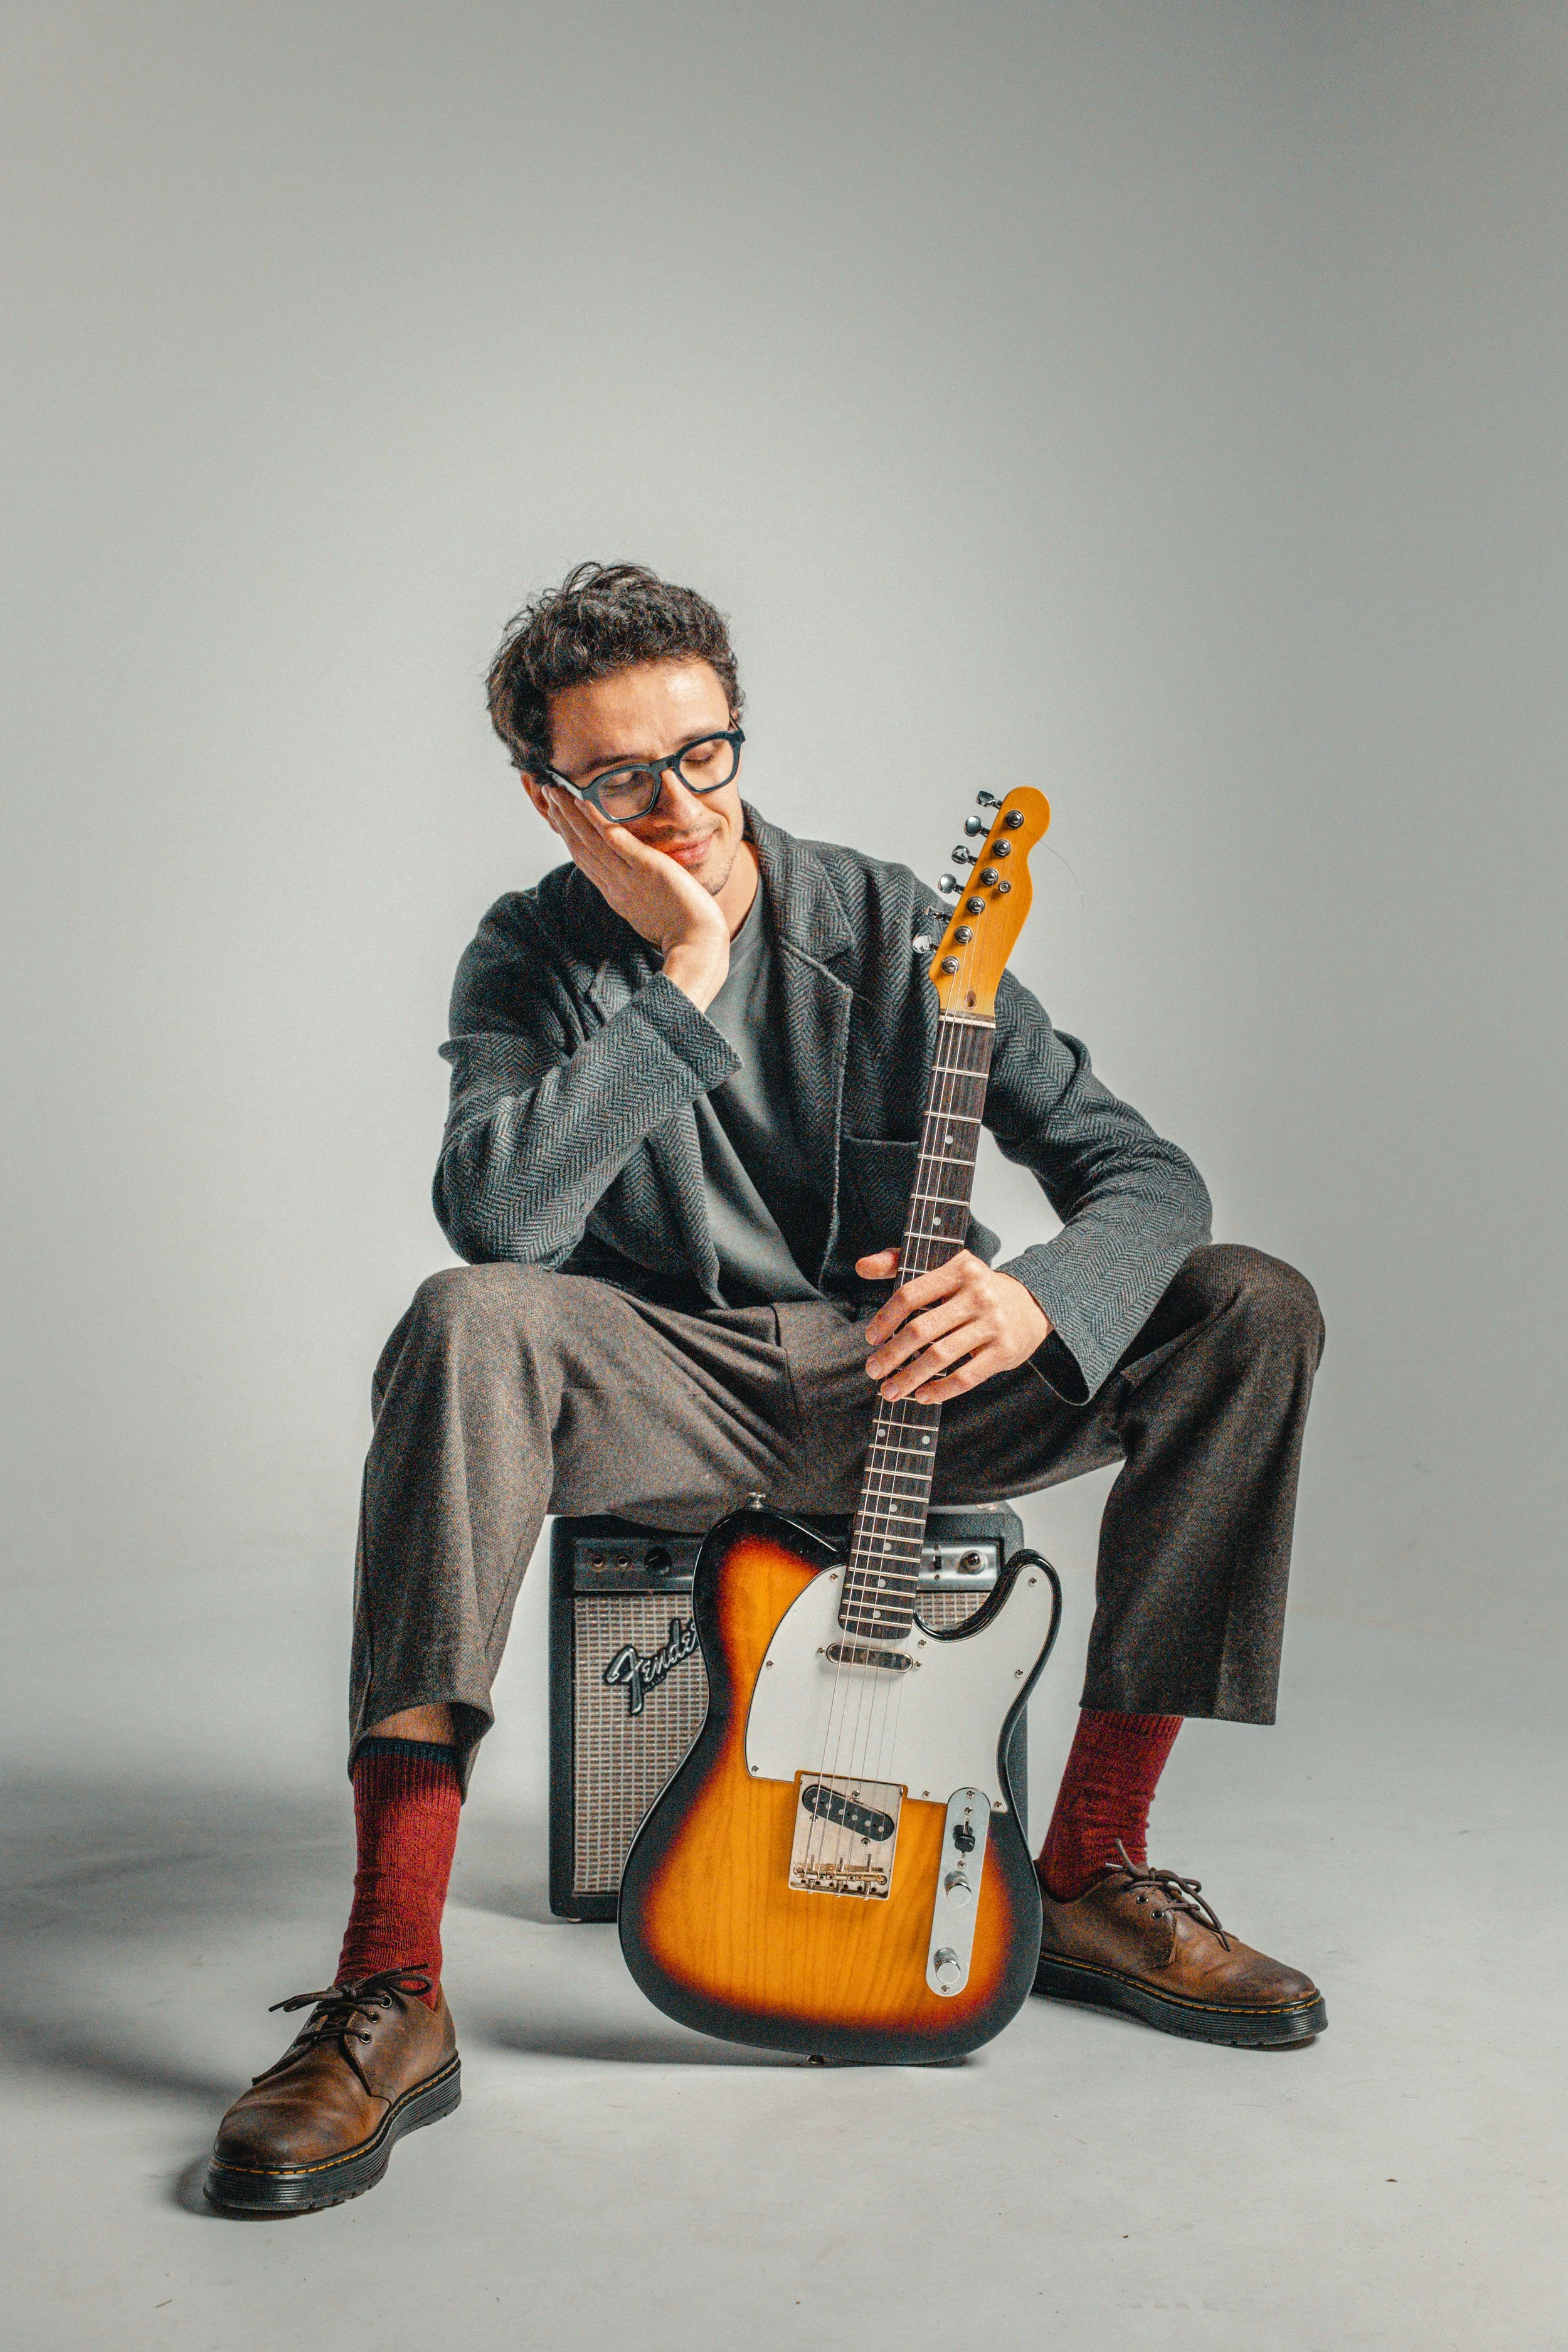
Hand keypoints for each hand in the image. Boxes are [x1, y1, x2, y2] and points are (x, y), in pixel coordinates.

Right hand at [538, 784, 729, 1006]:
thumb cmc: (684, 932)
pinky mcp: (647, 868)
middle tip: (546, 793)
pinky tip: (584, 803)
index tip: (557, 816)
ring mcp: (629, 877)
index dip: (569, 836)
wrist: (698, 946)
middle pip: (581, 848)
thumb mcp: (653, 912)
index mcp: (616, 895)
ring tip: (555, 791)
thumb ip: (641, 894)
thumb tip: (640, 886)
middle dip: (562, 820)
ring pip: (591, 841)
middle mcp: (616, 885)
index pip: (586, 860)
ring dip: (571, 815)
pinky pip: (617, 842)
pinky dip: (598, 822)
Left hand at [856, 1247, 1050, 1403]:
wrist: (1030, 1304)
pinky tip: (922, 1396)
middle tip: (873, 1370)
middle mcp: (978, 1295)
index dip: (885, 1318)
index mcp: (959, 1269)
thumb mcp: (944, 1268)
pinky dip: (940, 1390)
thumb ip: (900, 1264)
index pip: (911, 1294)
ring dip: (910, 1377)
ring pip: (941, 1356)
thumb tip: (862, 1266)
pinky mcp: (1005, 1351)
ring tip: (890, 1390)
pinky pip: (966, 1377)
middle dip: (892, 1355)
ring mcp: (993, 1324)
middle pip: (922, 1329)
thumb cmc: (975, 1289)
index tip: (871, 1338)